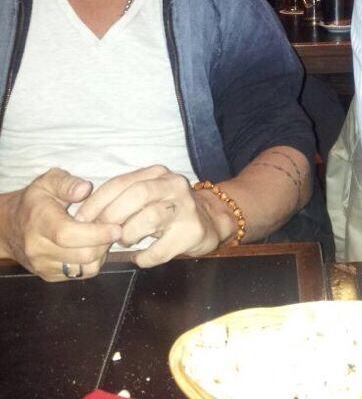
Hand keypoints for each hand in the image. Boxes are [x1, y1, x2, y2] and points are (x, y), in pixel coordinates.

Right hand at [1, 169, 121, 281]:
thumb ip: (67, 183)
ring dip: (101, 253)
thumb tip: (85, 189)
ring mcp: (43, 265)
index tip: (116, 227)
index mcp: (39, 221)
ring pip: (84, 267)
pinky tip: (92, 245)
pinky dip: (93, 261)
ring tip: (102, 236)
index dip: (96, 233)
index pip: (68, 234)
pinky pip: (80, 274)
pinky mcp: (50, 276)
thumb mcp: (48, 181)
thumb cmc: (35, 200)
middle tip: (115, 228)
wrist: (10, 227)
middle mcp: (38, 248)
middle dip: (104, 242)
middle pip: (81, 254)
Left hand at [75, 165, 225, 268]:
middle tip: (100, 234)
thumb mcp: (148, 196)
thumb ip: (122, 199)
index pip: (120, 182)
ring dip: (129, 234)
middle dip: (111, 216)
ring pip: (150, 217)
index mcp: (157, 174)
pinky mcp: (193, 231)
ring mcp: (185, 207)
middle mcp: (173, 185)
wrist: (210, 221)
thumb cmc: (168, 210)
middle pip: (137, 194)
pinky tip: (140, 257)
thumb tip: (86, 218)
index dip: (96, 201)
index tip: (80, 219)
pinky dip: (145, 257)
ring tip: (124, 242)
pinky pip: (161, 249)